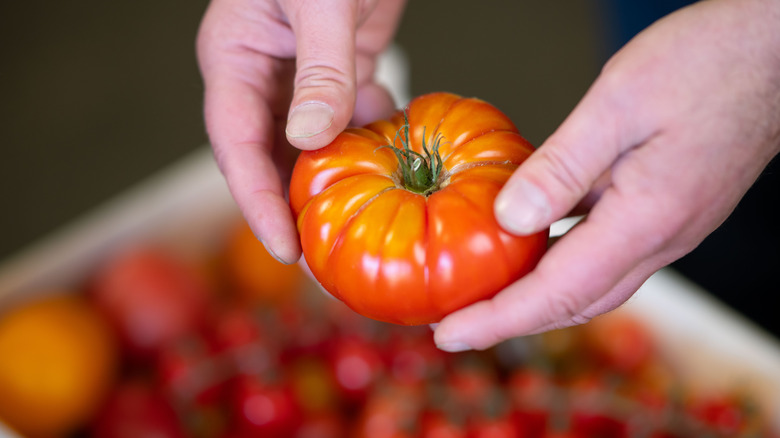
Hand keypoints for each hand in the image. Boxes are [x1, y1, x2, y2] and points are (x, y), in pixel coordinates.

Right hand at [197, 0, 405, 263]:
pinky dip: (370, 142)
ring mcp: (302, 74)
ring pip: (310, 145)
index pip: (234, 144)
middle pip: (268, 155)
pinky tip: (394, 160)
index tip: (283, 247)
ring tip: (361, 224)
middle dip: (293, 205)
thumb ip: (319, 69)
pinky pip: (350, 119)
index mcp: (234, 57)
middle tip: (324, 256)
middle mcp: (262, 74)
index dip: (255, 200)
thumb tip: (310, 139)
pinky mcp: (342, 68)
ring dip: (334, 180)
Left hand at [434, 0, 779, 351]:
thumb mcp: (618, 104)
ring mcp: (668, 228)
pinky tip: (533, 244)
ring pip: (592, 284)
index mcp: (646, 220)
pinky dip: (562, 263)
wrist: (773, 50)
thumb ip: (562, 167)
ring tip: (487, 296)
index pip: (558, 292)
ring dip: (538, 298)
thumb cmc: (709, 63)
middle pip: (575, 302)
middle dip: (512, 320)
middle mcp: (661, 237)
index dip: (499, 320)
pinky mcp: (666, 210)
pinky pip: (605, 253)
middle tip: (457, 324)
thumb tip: (510, 218)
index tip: (451, 333)